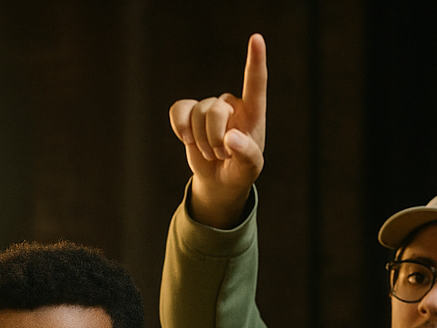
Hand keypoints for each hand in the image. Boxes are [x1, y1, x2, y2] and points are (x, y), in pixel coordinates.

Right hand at [168, 33, 267, 227]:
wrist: (220, 179)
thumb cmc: (240, 170)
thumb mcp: (250, 168)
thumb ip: (245, 153)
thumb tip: (231, 138)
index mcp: (253, 113)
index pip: (255, 83)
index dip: (255, 60)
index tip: (257, 39)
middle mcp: (232, 104)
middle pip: (215, 109)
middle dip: (213, 138)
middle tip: (221, 155)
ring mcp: (210, 107)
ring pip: (198, 113)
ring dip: (201, 141)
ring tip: (211, 154)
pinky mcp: (190, 113)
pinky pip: (179, 110)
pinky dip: (180, 126)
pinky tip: (187, 139)